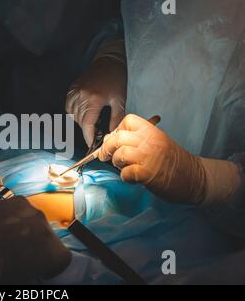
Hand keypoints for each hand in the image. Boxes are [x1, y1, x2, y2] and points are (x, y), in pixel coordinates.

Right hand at [66, 55, 126, 146]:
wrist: (109, 61)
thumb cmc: (116, 80)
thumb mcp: (120, 100)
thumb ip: (116, 118)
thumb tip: (111, 134)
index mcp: (94, 99)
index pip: (87, 124)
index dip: (89, 137)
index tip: (92, 144)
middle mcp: (82, 96)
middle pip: (80, 122)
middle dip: (88, 130)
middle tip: (96, 132)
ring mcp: (75, 92)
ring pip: (73, 115)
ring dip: (81, 121)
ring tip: (93, 119)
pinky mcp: (71, 89)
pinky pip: (69, 107)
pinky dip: (74, 112)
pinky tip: (84, 110)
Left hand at [95, 114, 240, 205]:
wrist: (195, 179)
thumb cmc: (174, 162)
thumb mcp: (158, 143)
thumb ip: (138, 139)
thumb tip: (112, 140)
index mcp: (152, 131)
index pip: (127, 121)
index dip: (116, 130)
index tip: (114, 140)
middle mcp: (150, 141)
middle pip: (118, 137)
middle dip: (107, 148)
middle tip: (105, 156)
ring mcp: (149, 157)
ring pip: (120, 154)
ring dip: (116, 162)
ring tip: (123, 167)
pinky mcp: (148, 174)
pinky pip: (126, 172)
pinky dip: (124, 177)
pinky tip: (131, 178)